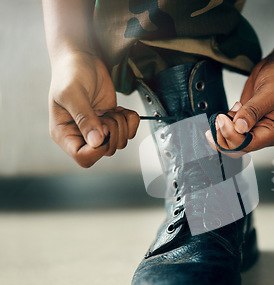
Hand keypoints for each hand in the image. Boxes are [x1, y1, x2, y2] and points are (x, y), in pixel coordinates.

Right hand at [48, 50, 139, 167]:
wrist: (82, 58)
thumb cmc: (70, 73)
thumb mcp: (72, 94)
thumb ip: (84, 118)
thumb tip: (96, 141)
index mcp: (64, 133)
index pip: (83, 158)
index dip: (98, 149)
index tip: (103, 128)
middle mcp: (81, 135)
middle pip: (106, 151)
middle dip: (113, 132)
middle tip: (107, 114)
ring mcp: (98, 129)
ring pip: (119, 142)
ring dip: (122, 125)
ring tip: (112, 109)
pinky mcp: (111, 121)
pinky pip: (129, 131)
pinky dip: (131, 121)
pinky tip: (120, 109)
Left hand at [205, 54, 273, 153]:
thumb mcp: (270, 92)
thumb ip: (253, 111)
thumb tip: (240, 127)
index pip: (249, 144)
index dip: (232, 135)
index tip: (222, 119)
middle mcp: (267, 133)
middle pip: (239, 146)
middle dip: (225, 134)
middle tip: (219, 117)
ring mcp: (256, 126)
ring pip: (233, 138)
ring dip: (225, 127)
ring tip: (232, 108)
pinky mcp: (248, 119)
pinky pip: (232, 128)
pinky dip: (226, 120)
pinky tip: (235, 107)